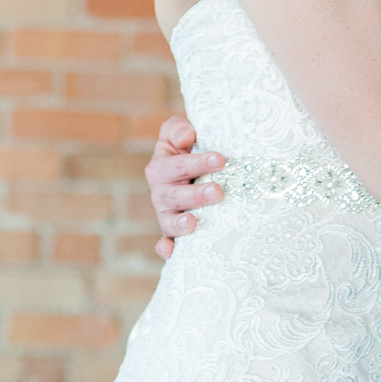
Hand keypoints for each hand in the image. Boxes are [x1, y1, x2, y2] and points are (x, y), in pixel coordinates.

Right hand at [144, 116, 223, 259]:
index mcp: (160, 168)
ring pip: (169, 221)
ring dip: (180, 223)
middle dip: (197, 195)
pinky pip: (165, 242)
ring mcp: (166, 214)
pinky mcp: (171, 232)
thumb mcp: (178, 133)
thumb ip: (177, 130)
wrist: (189, 170)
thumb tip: (187, 138)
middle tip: (218, 192)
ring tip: (193, 222)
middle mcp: (160, 193)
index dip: (197, 163)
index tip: (220, 159)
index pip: (177, 166)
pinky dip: (165, 247)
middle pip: (175, 196)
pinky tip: (170, 252)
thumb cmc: (188, 149)